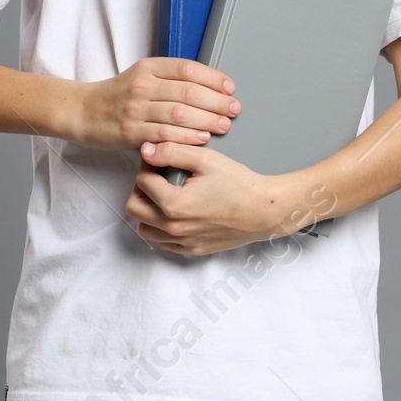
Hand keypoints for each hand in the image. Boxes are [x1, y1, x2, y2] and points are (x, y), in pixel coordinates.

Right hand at [70, 56, 239, 151]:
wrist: (82, 111)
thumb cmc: (117, 95)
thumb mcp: (141, 76)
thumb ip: (169, 78)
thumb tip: (208, 86)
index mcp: (148, 67)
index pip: (188, 69)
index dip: (213, 78)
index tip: (230, 88)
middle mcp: (142, 84)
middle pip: (188, 92)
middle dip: (217, 101)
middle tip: (234, 109)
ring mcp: (135, 108)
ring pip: (179, 113)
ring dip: (207, 120)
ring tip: (224, 125)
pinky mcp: (130, 131)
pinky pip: (165, 134)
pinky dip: (187, 136)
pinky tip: (202, 138)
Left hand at [125, 140, 334, 255]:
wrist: (266, 211)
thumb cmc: (240, 183)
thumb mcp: (206, 159)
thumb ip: (173, 151)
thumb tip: (146, 150)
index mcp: (174, 204)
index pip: (142, 181)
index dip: (147, 163)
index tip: (158, 156)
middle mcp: (174, 228)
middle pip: (135, 208)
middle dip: (141, 188)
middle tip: (157, 176)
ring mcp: (183, 242)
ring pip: (145, 229)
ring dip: (148, 210)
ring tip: (165, 195)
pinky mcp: (192, 250)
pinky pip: (163, 243)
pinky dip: (162, 228)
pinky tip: (176, 212)